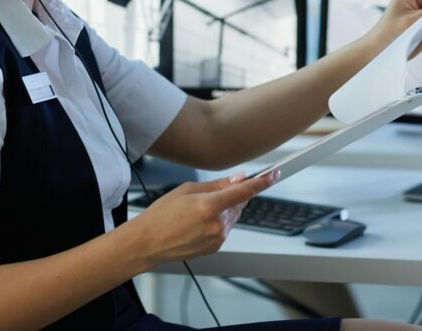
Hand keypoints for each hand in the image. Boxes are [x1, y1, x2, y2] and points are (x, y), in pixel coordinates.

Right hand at [133, 170, 278, 264]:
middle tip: (210, 193)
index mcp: (209, 207)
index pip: (244, 191)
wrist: (149, 242)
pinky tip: (198, 221)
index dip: (261, 182)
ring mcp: (218, 238)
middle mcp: (217, 224)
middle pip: (239, 203)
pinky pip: (225, 227)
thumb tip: (238, 179)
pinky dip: (218, 220)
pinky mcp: (216, 246)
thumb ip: (216, 185)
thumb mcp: (187, 190)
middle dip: (232, 194)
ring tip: (197, 211)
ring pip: (232, 215)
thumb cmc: (162, 214)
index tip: (273, 174)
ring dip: (224, 208)